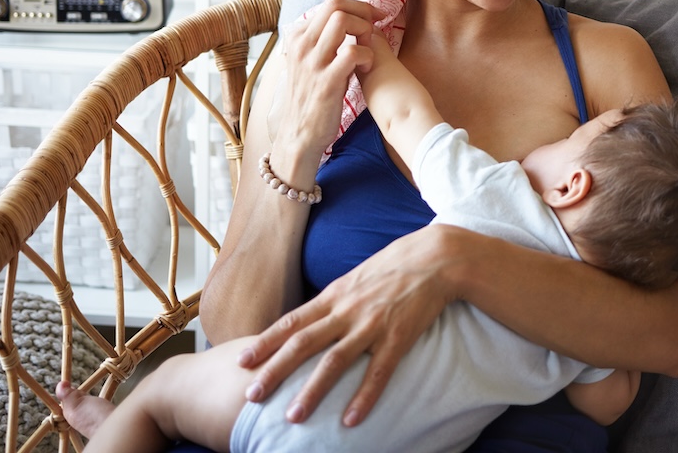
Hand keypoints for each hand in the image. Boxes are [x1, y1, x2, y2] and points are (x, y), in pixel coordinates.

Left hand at [236, 224, 465, 425]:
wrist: (435, 257)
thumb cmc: (395, 266)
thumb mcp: (356, 277)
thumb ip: (335, 300)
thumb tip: (313, 320)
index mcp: (334, 295)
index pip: (291, 321)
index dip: (265, 342)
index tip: (241, 360)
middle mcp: (346, 311)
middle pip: (302, 343)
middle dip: (274, 371)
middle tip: (251, 396)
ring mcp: (371, 325)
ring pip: (334, 362)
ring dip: (311, 391)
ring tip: (292, 417)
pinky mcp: (398, 337)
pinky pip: (378, 372)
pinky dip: (363, 397)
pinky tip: (351, 420)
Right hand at [266, 0, 381, 181]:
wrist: (299, 134)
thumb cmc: (310, 97)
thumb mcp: (308, 63)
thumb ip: (322, 42)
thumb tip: (348, 22)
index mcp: (297, 38)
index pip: (329, 4)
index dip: (357, 6)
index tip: (373, 16)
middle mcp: (302, 46)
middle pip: (335, 6)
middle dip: (363, 11)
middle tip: (378, 24)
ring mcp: (312, 63)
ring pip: (342, 21)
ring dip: (364, 29)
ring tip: (371, 46)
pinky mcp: (326, 82)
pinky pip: (352, 52)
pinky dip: (367, 55)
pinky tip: (369, 67)